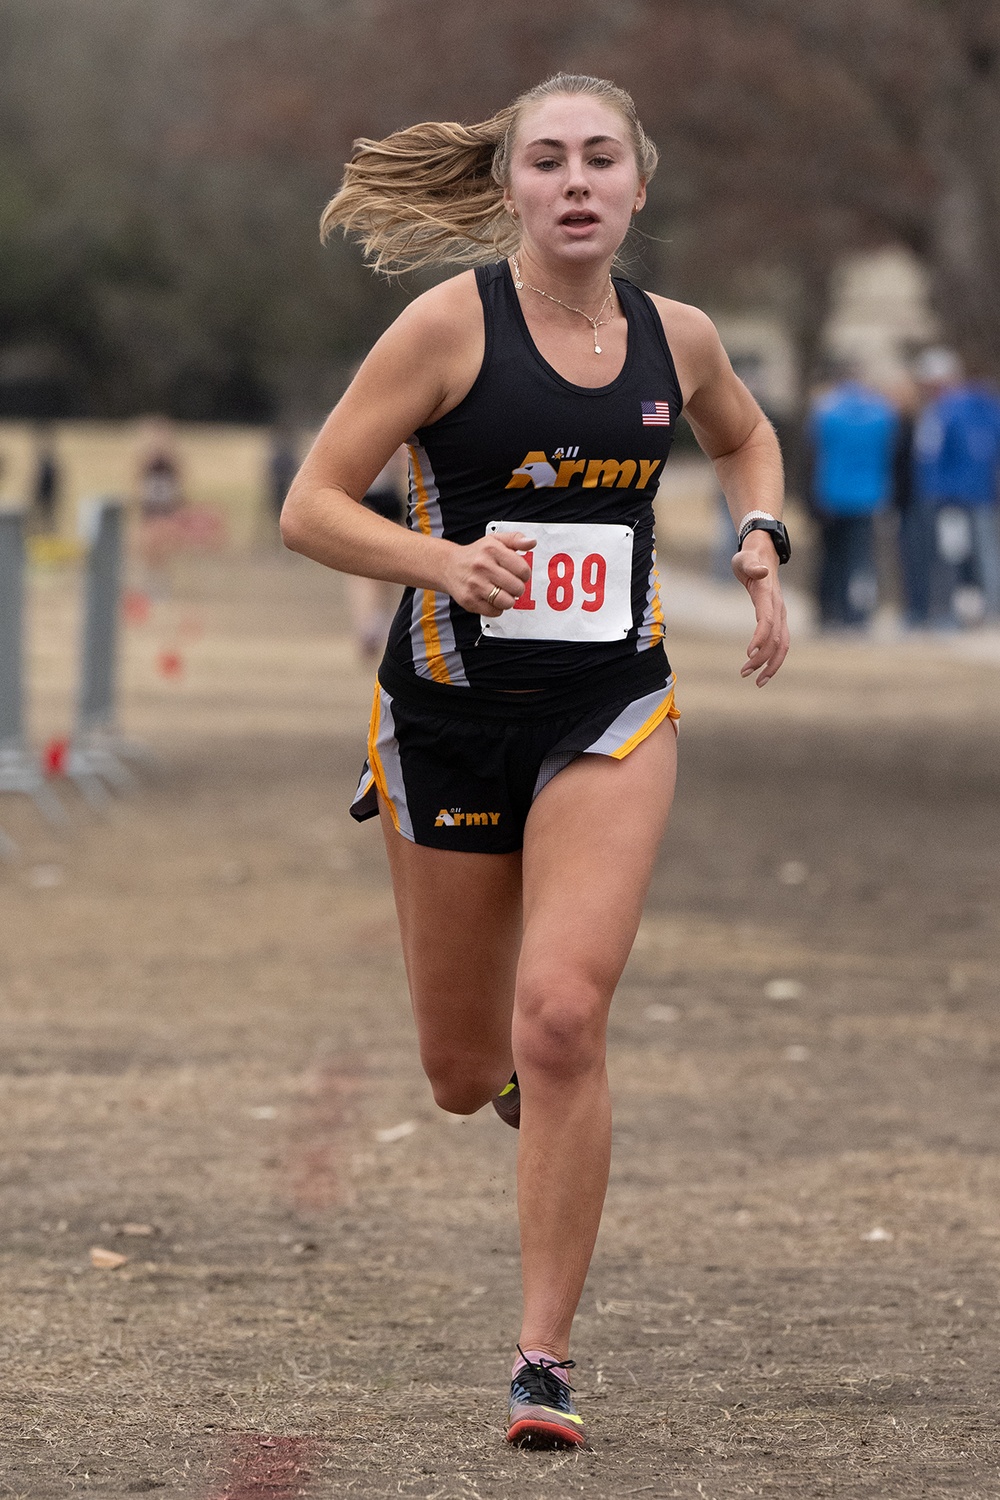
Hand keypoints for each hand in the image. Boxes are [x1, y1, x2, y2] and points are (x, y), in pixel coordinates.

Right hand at [442, 531, 535, 615]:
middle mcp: (482, 566)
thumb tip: (531, 542)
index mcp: (491, 549)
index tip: (519, 574)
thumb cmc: (475, 554)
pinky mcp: (469, 600)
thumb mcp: (495, 540)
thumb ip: (516, 539)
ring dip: (508, 599)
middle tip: (510, 584)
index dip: (525, 574)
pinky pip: (494, 611)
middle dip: (517, 588)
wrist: (448, 566)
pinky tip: (491, 598)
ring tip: (502, 592)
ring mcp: (475, 585)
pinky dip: (496, 608)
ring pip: (507, 602)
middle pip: (517, 588)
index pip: (523, 569)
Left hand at [732, 535, 789, 685]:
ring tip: (756, 681)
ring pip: (782, 645)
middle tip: (744, 673)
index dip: (760, 637)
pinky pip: (780, 643)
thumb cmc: (749, 559)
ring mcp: (781, 615)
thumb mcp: (744, 558)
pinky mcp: (778, 620)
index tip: (749, 653)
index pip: (767, 620)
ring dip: (771, 664)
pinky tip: (761, 671)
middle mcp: (778, 608)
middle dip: (763, 658)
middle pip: (776, 639)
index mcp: (769, 596)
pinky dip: (773, 659)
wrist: (764, 556)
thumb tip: (760, 571)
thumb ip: (751, 565)